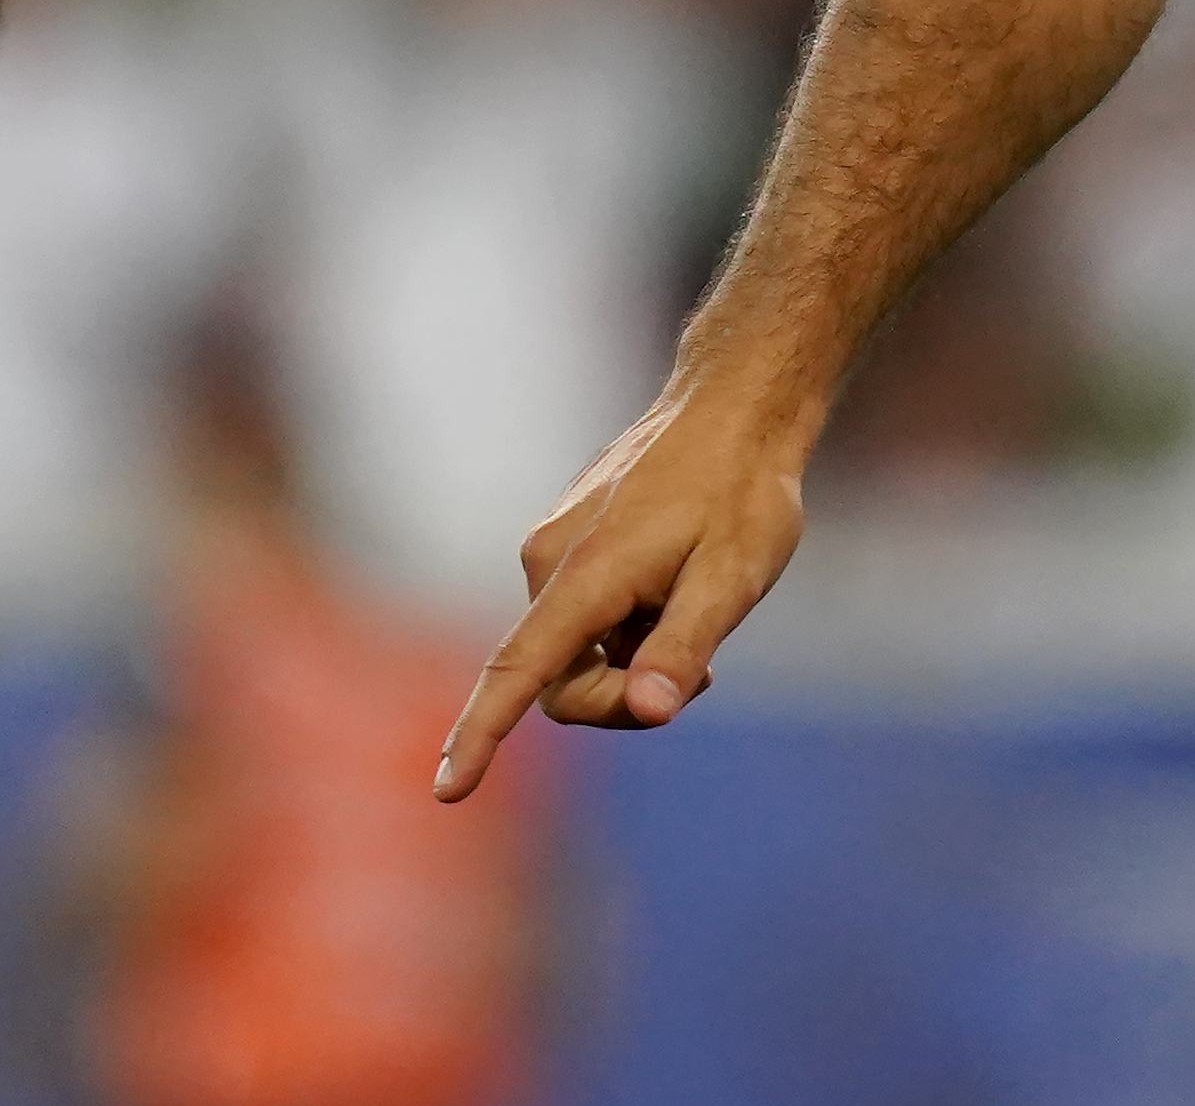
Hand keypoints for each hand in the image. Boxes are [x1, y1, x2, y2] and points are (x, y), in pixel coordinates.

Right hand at [431, 380, 813, 800]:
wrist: (736, 406)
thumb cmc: (742, 492)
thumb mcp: (733, 577)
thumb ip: (684, 646)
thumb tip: (649, 711)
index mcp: (584, 575)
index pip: (518, 671)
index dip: (480, 736)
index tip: (445, 794)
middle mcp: (547, 561)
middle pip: (560, 679)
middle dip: (622, 696)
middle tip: (704, 677)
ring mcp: (551, 546)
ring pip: (573, 650)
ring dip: (629, 657)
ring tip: (697, 609)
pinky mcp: (564, 539)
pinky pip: (580, 615)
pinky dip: (624, 627)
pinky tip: (676, 590)